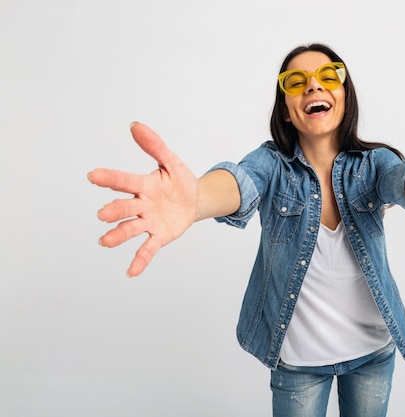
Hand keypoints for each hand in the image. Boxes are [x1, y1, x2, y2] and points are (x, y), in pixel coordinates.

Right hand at [88, 122, 197, 276]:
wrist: (194, 200)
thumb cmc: (179, 181)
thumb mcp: (172, 162)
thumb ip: (155, 146)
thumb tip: (135, 125)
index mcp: (143, 185)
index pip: (125, 181)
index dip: (110, 179)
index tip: (93, 176)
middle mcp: (141, 204)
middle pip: (125, 208)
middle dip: (115, 211)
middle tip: (103, 215)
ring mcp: (148, 221)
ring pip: (131, 229)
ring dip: (118, 235)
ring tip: (106, 241)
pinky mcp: (159, 235)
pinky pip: (148, 249)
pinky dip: (140, 260)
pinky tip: (131, 272)